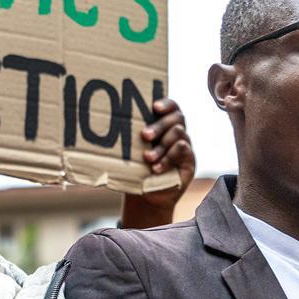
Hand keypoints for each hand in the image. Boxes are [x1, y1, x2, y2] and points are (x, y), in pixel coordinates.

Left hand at [121, 98, 195, 226]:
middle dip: (159, 125)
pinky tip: (156, 168)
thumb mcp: (132, 150)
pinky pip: (182, 150)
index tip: (154, 107)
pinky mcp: (189, 160)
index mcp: (163, 124)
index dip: (165, 104)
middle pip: (175, 118)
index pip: (171, 107)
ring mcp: (184, 144)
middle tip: (144, 135)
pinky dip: (168, 158)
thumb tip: (109, 123)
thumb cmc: (136, 167)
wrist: (147, 194)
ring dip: (161, 145)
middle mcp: (176, 131)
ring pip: (178, 133)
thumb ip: (129, 136)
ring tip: (147, 157)